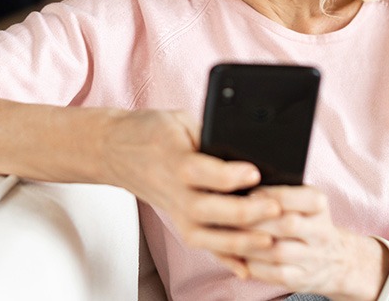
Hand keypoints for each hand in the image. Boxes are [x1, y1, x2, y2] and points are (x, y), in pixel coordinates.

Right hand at [99, 109, 281, 253]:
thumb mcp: (180, 121)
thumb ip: (211, 136)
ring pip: (204, 236)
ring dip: (238, 242)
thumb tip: (247, 149)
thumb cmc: (151, 131)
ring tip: (269, 240)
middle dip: (243, 212)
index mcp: (174, 160)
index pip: (202, 173)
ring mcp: (173, 211)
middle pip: (207, 209)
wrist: (113, 150)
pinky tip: (246, 269)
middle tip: (275, 207)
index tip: (255, 171)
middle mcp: (172, 191)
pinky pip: (201, 246)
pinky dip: (223, 259)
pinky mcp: (176, 222)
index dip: (230, 175)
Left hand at [219, 185, 385, 299]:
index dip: (272, 195)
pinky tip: (238, 254)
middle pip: (287, 224)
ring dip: (248, 242)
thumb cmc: (305, 221)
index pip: (300, 197)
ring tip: (226, 233)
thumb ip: (279, 191)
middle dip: (254, 219)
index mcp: (320, 205)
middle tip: (226, 213)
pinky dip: (252, 263)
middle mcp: (321, 232)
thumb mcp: (303, 200)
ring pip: (277, 251)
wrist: (335, 260)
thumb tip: (240, 181)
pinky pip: (273, 273)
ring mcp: (312, 259)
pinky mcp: (300, 279)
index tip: (249, 193)